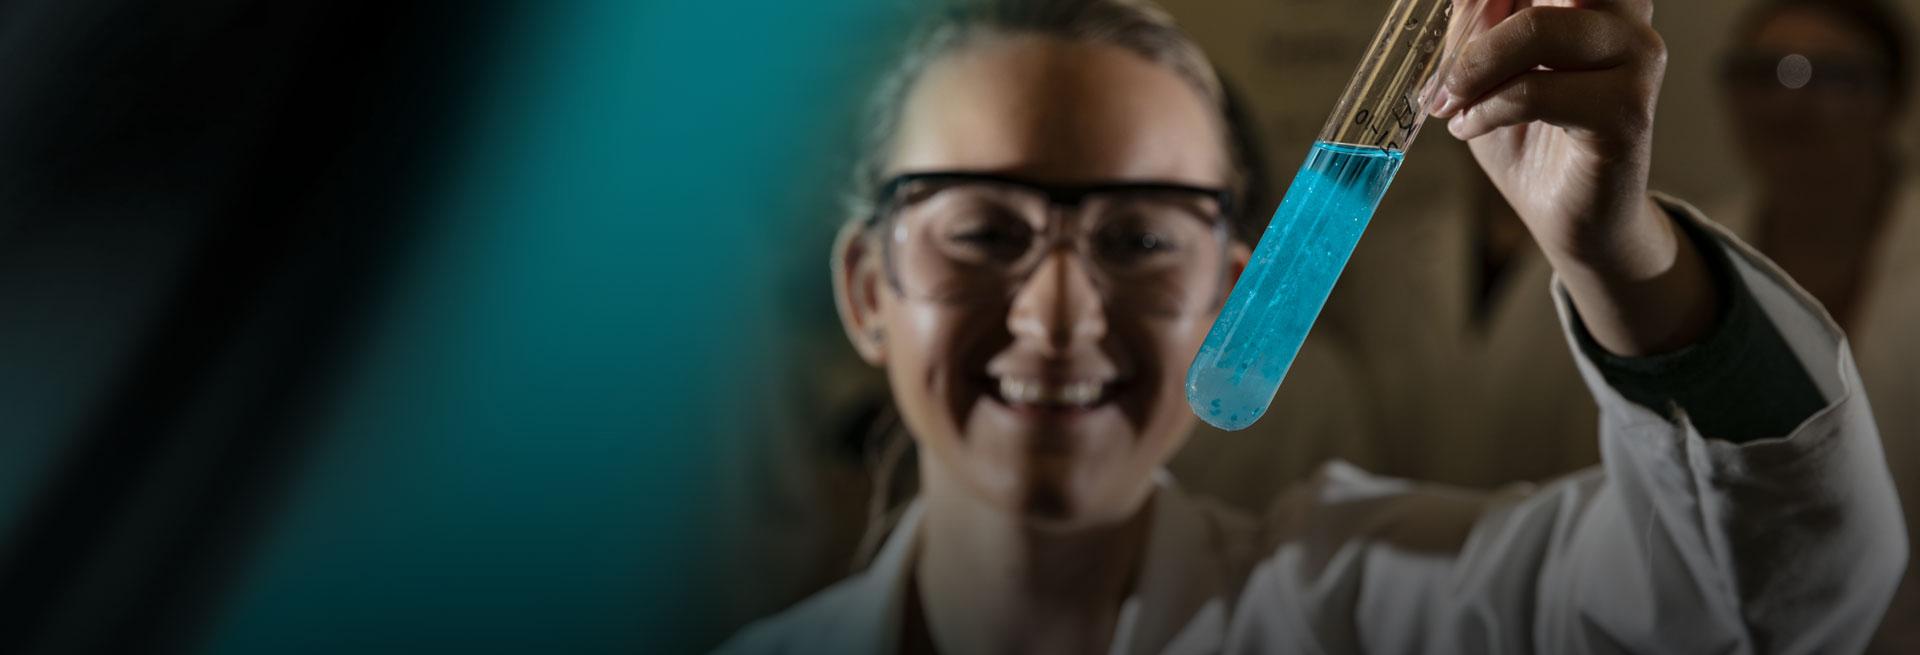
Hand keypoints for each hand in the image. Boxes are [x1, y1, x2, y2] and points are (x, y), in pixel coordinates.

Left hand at [1434, 0, 1717, 355]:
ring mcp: (1634, 61)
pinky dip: (1487, 109)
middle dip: (1483, 18)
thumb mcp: (1486, 73)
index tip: (1458, 17)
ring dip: (1477, 66)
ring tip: (1449, 102)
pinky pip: (1536, 92)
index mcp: (1593, 4)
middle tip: (1448, 65)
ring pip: (1538, 29)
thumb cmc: (1529, 140)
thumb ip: (1476, 27)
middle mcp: (1624, 21)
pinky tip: (1469, 127)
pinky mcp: (1625, 111)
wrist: (1570, 217)